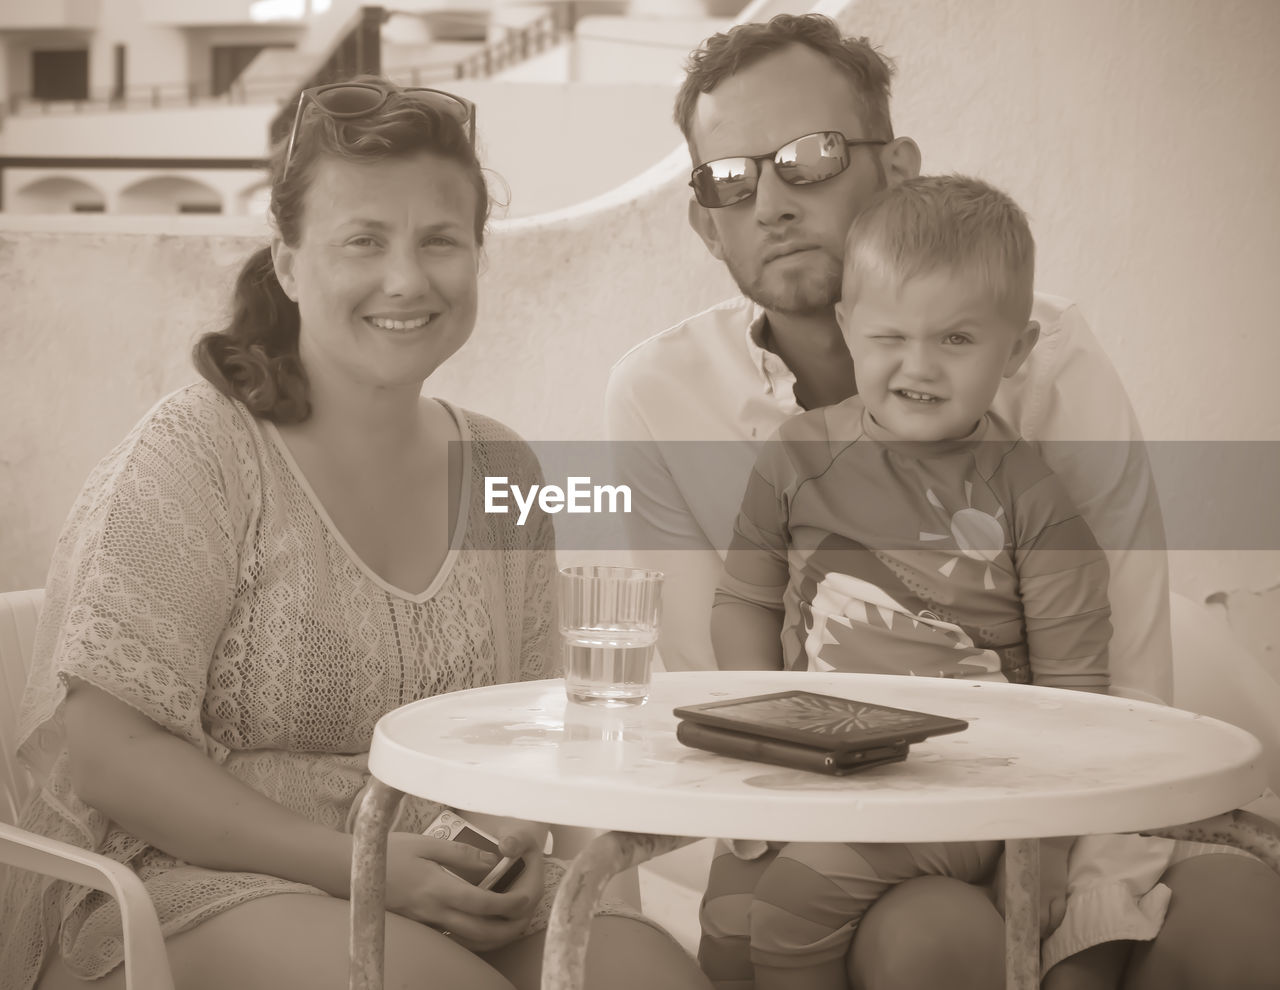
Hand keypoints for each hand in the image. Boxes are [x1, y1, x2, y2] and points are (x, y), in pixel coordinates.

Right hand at [383, 830, 544, 951]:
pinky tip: (486, 927)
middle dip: (509, 928)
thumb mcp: (426, 844)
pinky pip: (455, 939)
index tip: (525, 898)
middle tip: (526, 916)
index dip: (507, 904)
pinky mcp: (422, 927)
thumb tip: (492, 863)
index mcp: (437, 889)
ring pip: (469, 941)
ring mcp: (427, 924)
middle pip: (480, 931)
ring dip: (496, 938)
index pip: (481, 903)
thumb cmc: (390, 853)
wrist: (352, 872)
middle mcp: (434, 912)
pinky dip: (476, 938)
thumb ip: (461, 854)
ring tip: (513, 924)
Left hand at [992, 838, 1068, 938]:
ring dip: (1039, 932)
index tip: (1007, 932)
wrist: (1044, 839)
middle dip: (1025, 933)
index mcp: (1009, 887)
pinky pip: (1059, 916)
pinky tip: (1050, 928)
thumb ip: (1000, 887)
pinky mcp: (1059, 894)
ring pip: (1044, 924)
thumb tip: (998, 903)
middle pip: (1027, 924)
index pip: (1004, 914)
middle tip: (1023, 938)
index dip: (1006, 925)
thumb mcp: (1004, 868)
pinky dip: (1054, 924)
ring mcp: (1045, 896)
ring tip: (1036, 936)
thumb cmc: (1021, 852)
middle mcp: (1027, 895)